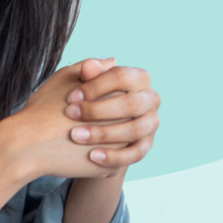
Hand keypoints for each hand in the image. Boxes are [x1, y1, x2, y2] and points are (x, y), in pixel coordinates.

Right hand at [11, 59, 126, 180]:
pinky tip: (81, 152)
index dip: (104, 98)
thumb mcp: (66, 77)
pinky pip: (111, 163)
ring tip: (82, 137)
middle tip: (82, 122)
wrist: (27, 145)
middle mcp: (123, 123)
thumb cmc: (43, 109)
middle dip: (109, 120)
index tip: (85, 103)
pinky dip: (100, 158)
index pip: (124, 95)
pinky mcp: (108, 169)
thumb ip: (93, 67)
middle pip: (125, 120)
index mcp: (116, 97)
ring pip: (121, 143)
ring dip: (108, 140)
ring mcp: (118, 149)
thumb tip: (114, 61)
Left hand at [64, 58, 160, 173]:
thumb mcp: (82, 82)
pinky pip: (136, 153)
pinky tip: (92, 156)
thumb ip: (87, 73)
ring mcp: (151, 123)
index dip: (95, 86)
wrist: (90, 124)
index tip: (71, 97)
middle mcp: (151, 98)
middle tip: (70, 115)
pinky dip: (115, 156)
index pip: (121, 77)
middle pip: (130, 104)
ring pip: (134, 130)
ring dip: (104, 134)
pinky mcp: (146, 144)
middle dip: (98, 110)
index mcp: (139, 77)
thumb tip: (89, 65)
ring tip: (77, 136)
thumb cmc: (86, 97)